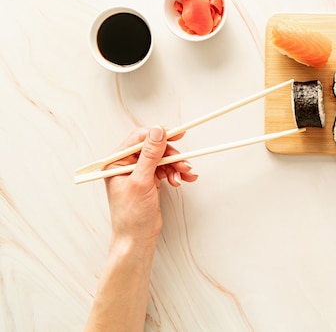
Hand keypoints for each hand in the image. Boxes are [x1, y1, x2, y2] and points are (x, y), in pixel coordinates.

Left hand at [104, 126, 197, 245]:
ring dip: (176, 166)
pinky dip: (176, 174)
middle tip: (184, 164)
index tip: (177, 134)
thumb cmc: (131, 216)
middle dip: (171, 156)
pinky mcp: (149, 180)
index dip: (159, 135)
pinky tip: (182, 180)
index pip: (139, 139)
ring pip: (163, 159)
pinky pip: (166, 169)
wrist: (136, 238)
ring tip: (184, 176)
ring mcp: (139, 172)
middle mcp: (127, 165)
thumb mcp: (141, 181)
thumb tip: (157, 131)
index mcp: (116, 162)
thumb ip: (150, 154)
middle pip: (154, 148)